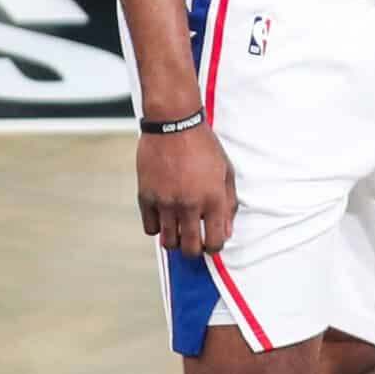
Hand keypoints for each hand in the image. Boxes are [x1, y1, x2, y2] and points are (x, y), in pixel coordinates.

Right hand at [137, 122, 237, 256]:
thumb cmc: (203, 145)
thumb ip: (228, 203)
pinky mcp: (146, 197)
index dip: (215, 247)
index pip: (215, 242)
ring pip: (169, 242)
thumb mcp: (226, 171)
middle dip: (195, 250)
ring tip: (179, 229)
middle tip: (195, 241)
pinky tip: (164, 216)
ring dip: (176, 240)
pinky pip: (150, 228)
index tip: (212, 243)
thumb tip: (227, 231)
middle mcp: (189, 204)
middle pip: (191, 249)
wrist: (174, 123)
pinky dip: (158, 227)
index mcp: (213, 198)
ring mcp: (166, 202)